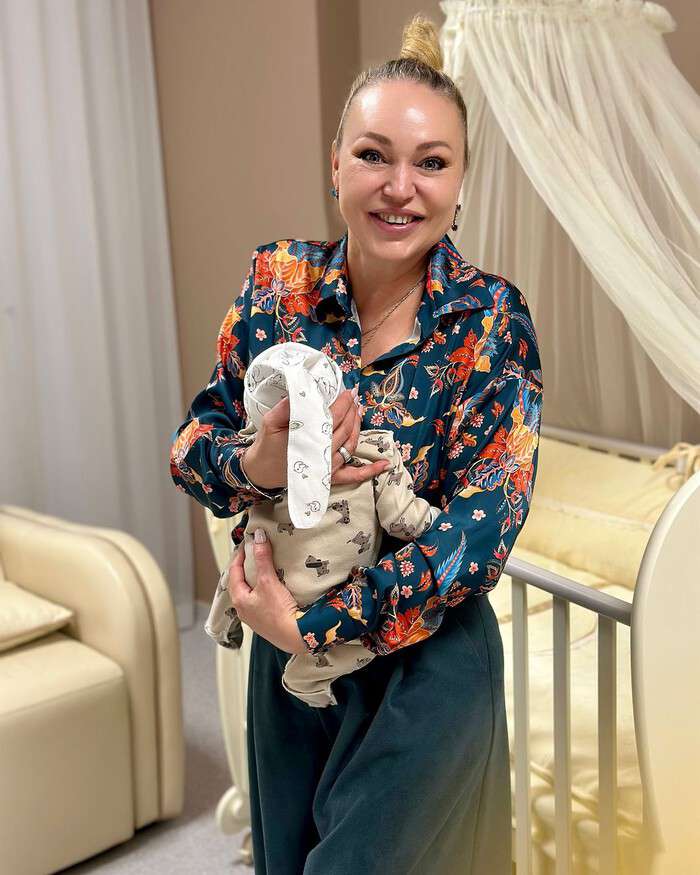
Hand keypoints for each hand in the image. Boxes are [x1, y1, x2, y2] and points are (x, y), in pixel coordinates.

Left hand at [227, 530, 307, 654]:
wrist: (295, 636)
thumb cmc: (278, 612)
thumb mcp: (268, 581)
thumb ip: (262, 558)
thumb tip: (258, 537)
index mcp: (238, 599)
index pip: (234, 571)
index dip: (240, 555)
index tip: (247, 543)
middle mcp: (242, 609)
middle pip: (239, 582)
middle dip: (245, 566)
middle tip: (253, 553)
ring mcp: (253, 616)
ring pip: (249, 591)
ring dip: (254, 578)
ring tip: (262, 567)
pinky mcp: (265, 620)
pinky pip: (258, 599)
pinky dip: (261, 588)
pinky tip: (271, 586)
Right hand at [244, 386, 388, 488]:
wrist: (260, 472)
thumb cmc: (266, 446)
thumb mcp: (269, 422)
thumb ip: (286, 407)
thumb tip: (303, 390)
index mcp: (308, 438)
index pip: (333, 417)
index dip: (343, 403)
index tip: (348, 391)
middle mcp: (322, 453)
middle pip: (345, 428)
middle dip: (352, 411)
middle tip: (354, 397)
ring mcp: (328, 467)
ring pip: (351, 445)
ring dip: (358, 428)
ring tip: (360, 411)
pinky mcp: (329, 477)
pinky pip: (353, 475)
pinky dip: (370, 471)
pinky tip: (385, 464)